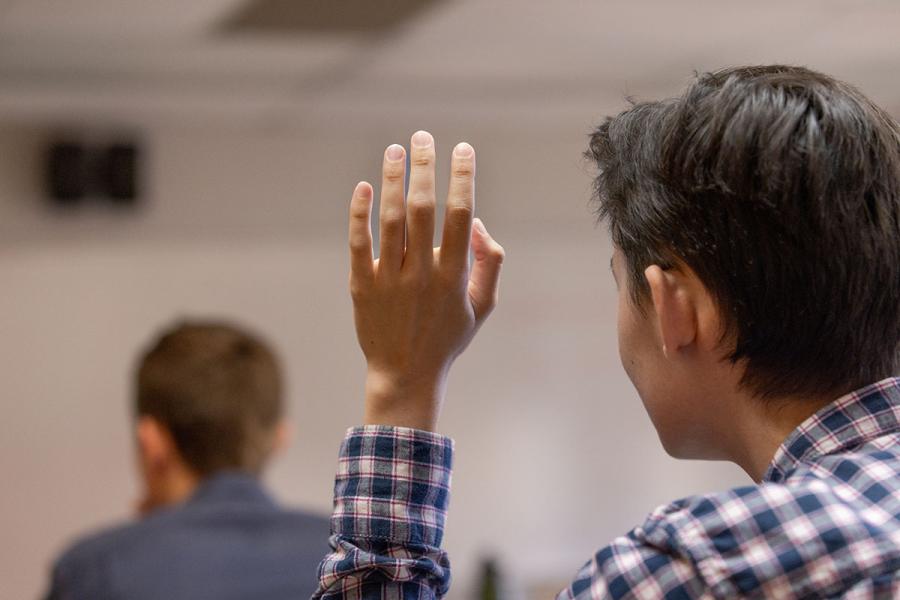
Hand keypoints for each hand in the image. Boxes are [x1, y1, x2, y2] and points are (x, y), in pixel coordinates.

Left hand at [348, 131, 504, 430]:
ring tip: (395, 149)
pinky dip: (359, 213)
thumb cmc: (447, 338)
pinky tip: (364, 186)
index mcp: (454, 276)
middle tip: (423, 136)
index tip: (462, 148)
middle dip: (424, 167)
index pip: (461, 215)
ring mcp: (389, 280)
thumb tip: (478, 223)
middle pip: (422, 208)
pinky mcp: (361, 287)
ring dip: (392, 179)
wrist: (405, 375)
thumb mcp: (482, 305)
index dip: (462, 178)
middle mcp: (422, 274)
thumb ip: (490, 262)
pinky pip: (359, 243)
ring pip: (389, 220)